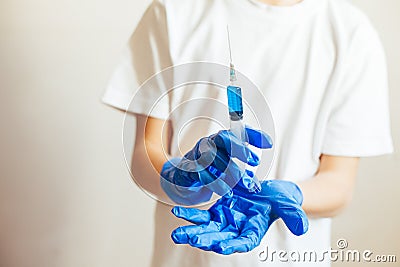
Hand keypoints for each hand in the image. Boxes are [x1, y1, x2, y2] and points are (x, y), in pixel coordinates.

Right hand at [160, 126, 272, 204]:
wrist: (183, 177)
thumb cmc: (210, 171)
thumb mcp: (228, 170)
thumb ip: (242, 175)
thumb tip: (256, 185)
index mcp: (222, 140)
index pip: (239, 132)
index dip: (254, 136)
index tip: (269, 144)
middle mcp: (210, 143)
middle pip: (225, 139)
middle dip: (240, 148)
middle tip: (255, 161)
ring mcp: (198, 154)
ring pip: (214, 157)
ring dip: (231, 170)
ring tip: (245, 184)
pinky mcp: (188, 168)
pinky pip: (201, 172)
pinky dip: (215, 182)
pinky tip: (226, 191)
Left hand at [170, 180, 308, 253]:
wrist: (269, 190)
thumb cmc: (280, 199)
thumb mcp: (288, 204)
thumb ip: (294, 216)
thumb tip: (302, 228)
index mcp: (253, 232)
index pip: (244, 242)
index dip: (234, 245)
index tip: (223, 247)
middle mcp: (237, 231)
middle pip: (220, 239)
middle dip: (207, 240)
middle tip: (194, 240)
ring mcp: (225, 222)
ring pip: (207, 230)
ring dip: (192, 232)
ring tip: (177, 235)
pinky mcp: (217, 212)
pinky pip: (202, 216)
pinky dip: (190, 215)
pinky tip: (177, 213)